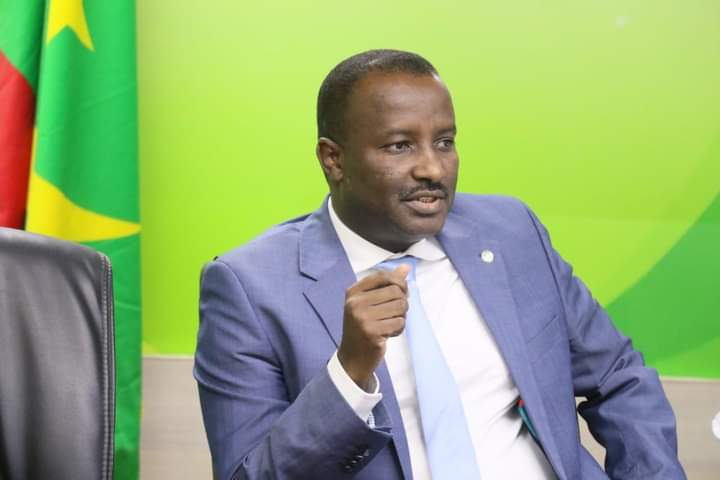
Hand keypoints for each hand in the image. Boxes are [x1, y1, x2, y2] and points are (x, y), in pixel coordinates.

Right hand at [337, 264, 410, 389]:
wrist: (352, 358)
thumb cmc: (363, 328)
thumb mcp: (369, 303)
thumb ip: (386, 285)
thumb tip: (405, 268)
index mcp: (353, 292)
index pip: (383, 276)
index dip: (399, 281)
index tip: (403, 291)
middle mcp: (355, 303)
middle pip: (395, 291)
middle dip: (402, 302)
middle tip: (396, 313)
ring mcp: (362, 318)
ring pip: (400, 307)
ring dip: (402, 317)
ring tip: (391, 323)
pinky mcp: (372, 332)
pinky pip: (399, 323)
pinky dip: (399, 328)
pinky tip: (389, 333)